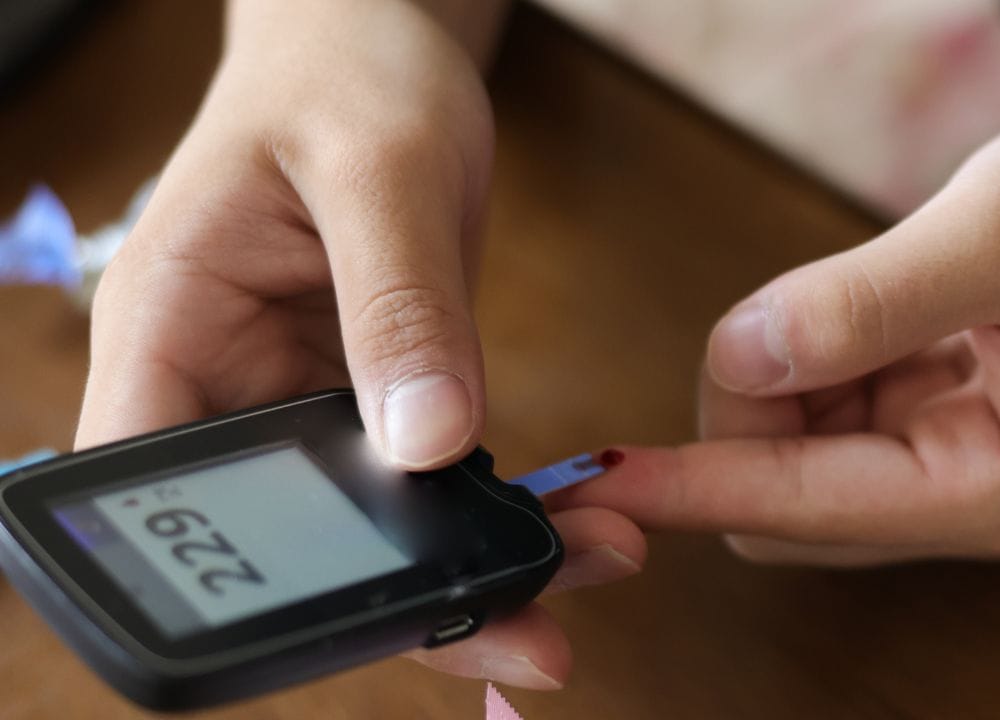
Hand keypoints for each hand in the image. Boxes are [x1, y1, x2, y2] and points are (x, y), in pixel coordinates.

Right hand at [77, 0, 642, 687]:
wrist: (375, 40)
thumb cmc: (346, 72)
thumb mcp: (379, 173)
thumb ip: (398, 306)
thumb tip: (425, 443)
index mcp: (170, 328)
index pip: (162, 489)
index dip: (245, 579)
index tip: (374, 617)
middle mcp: (224, 382)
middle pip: (281, 536)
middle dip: (401, 594)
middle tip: (526, 626)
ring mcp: (299, 395)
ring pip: (365, 518)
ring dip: (468, 559)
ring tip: (585, 566)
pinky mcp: (368, 390)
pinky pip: (418, 473)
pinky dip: (487, 506)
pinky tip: (567, 524)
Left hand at [553, 100, 999, 565]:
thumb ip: (866, 303)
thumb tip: (745, 356)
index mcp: (997, 488)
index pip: (799, 508)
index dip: (691, 484)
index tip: (596, 477)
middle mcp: (971, 500)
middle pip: (784, 498)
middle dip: (746, 412)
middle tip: (780, 314)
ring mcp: (955, 466)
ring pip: (800, 457)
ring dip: (779, 381)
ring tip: (848, 294)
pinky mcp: (942, 423)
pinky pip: (833, 414)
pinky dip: (810, 363)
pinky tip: (854, 307)